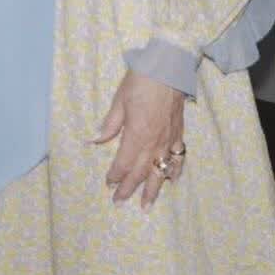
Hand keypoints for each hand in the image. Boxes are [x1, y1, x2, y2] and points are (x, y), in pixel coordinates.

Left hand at [93, 70, 186, 209]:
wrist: (168, 69)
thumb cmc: (140, 82)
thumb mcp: (119, 101)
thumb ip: (110, 124)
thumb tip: (94, 140)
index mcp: (137, 134)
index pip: (124, 162)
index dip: (115, 175)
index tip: (108, 183)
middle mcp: (155, 142)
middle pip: (141, 172)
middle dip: (129, 188)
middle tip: (119, 203)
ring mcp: (169, 140)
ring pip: (161, 171)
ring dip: (153, 190)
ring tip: (146, 206)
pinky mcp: (179, 134)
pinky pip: (179, 159)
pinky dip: (175, 172)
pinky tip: (172, 181)